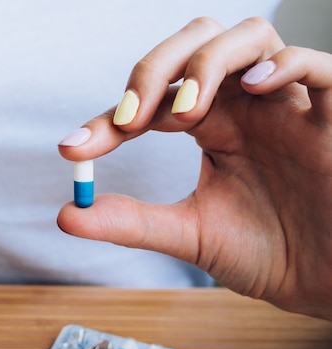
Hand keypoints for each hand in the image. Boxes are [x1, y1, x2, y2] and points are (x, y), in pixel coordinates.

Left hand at [58, 17, 331, 319]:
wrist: (326, 285)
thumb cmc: (268, 253)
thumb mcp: (189, 235)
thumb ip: (131, 222)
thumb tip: (67, 214)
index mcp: (213, 127)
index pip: (153, 100)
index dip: (109, 119)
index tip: (73, 148)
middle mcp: (246, 106)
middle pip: (196, 44)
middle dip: (155, 69)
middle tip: (129, 120)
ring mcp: (290, 108)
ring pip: (250, 39)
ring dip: (207, 64)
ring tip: (183, 113)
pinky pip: (322, 68)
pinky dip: (285, 65)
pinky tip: (253, 87)